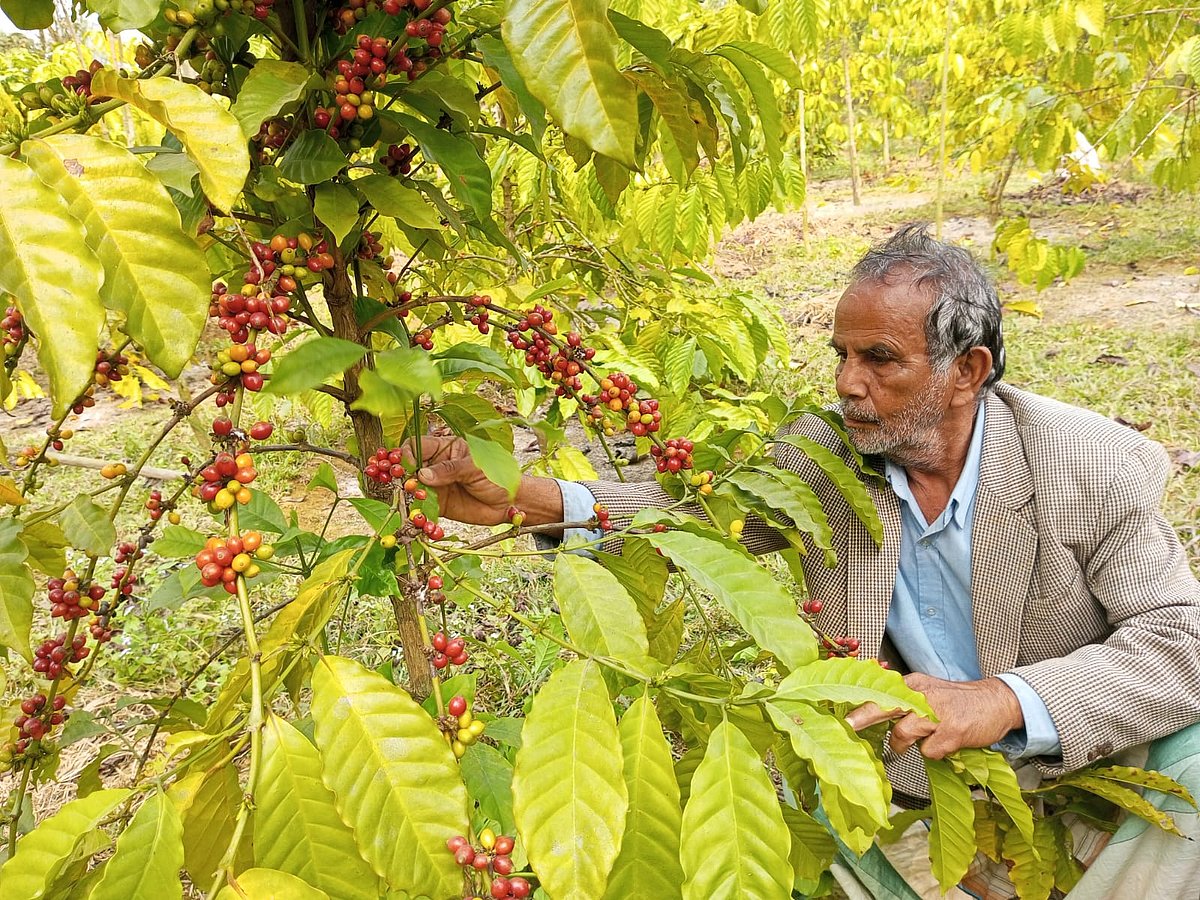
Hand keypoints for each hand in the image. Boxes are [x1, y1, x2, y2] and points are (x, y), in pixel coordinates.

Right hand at [402, 435, 564, 527]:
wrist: (510, 502)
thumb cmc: (497, 475)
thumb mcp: (475, 467)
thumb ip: (450, 469)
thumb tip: (422, 474)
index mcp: (445, 448)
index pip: (417, 446)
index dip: (408, 455)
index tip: (409, 467)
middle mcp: (435, 466)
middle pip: (408, 467)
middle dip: (402, 475)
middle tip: (406, 485)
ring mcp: (435, 485)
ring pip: (410, 487)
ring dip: (407, 494)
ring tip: (415, 499)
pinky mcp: (437, 505)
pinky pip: (421, 507)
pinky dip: (416, 511)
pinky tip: (419, 515)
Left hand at [844, 673, 1023, 759]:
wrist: (996, 701)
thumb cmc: (958, 701)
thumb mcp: (927, 692)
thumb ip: (902, 702)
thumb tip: (870, 716)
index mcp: (912, 684)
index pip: (878, 692)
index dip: (858, 706)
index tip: (841, 716)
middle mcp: (921, 694)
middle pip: (884, 707)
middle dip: (862, 718)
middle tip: (847, 726)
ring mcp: (936, 713)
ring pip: (903, 735)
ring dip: (905, 745)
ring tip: (922, 739)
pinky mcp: (951, 731)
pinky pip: (929, 751)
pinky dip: (935, 752)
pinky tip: (946, 742)